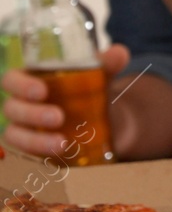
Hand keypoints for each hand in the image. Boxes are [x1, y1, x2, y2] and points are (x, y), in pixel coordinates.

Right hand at [2, 44, 129, 156]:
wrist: (96, 120)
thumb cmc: (86, 91)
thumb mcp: (97, 76)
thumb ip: (106, 64)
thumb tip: (119, 53)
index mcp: (30, 81)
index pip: (12, 80)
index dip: (21, 85)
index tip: (42, 91)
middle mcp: (20, 105)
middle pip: (12, 109)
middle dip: (32, 114)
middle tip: (58, 117)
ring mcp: (22, 128)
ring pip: (14, 135)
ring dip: (35, 140)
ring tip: (62, 143)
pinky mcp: (29, 150)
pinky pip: (23, 155)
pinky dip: (37, 156)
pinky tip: (56, 158)